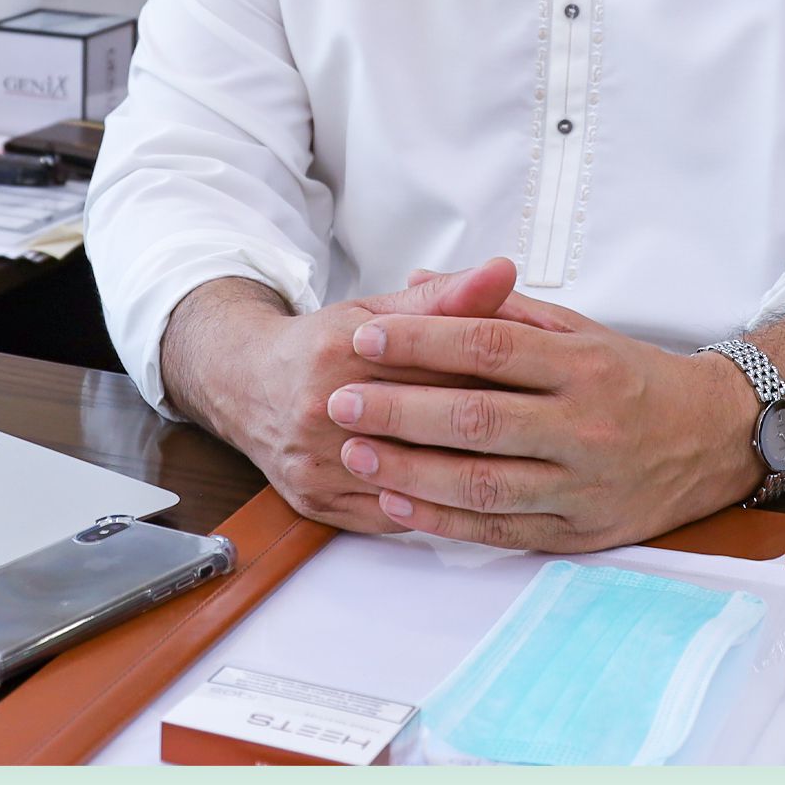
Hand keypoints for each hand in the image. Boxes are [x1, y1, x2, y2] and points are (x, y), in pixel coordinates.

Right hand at [158, 262, 527, 535]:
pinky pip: (392, 513)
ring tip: (514, 466)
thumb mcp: (376, 309)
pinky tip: (469, 497)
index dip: (490, 375)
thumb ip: (444, 298)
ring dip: (465, 475)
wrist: (246, 386)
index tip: (539, 381)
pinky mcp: (317, 503)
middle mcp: (319, 411)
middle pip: (424, 426)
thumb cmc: (320, 346)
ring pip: (410, 477)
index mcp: (336, 351)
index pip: (432, 366)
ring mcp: (315, 463)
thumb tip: (503, 271)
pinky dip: (432, 506)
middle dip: (485, 429)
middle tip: (538, 428)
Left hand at [328, 289, 763, 550]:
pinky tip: (396, 500)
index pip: (491, 349)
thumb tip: (422, 282)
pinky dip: (441, 519)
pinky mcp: (578, 533)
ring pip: (482, 483)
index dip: (424, 344)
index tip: (367, 338)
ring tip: (356, 452)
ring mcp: (582, 485)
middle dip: (400, 411)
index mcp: (584, 365)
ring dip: (410, 470)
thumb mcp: (580, 330)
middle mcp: (585, 425)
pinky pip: (498, 530)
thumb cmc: (633, 378)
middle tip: (341, 402)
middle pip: (478, 419)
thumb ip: (500, 310)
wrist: (714, 440)